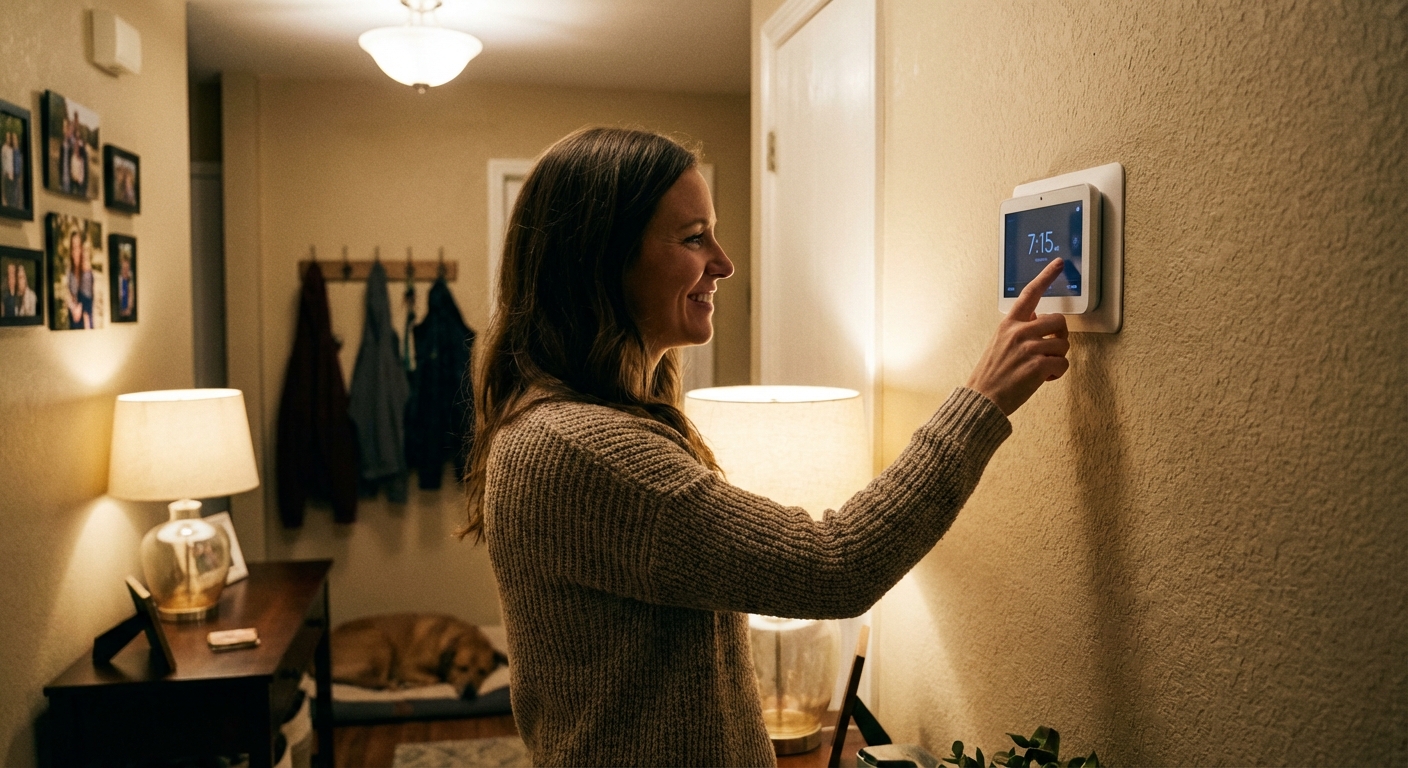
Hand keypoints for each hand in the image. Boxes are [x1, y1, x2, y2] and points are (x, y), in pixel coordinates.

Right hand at [966, 258, 1070, 414]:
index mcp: (1009, 324)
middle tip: (1051, 349)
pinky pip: (1063, 363)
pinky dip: (1057, 373)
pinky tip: (1044, 378)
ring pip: (1063, 344)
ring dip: (1058, 357)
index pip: (1030, 294)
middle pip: (1059, 321)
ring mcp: (1028, 348)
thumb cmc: (991, 375)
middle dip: (1060, 337)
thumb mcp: (999, 343)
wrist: (983, 399)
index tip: (1058, 264)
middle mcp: (1019, 332)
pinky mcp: (1037, 365)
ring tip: (1043, 368)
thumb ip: (1018, 330)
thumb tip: (1037, 321)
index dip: (1046, 276)